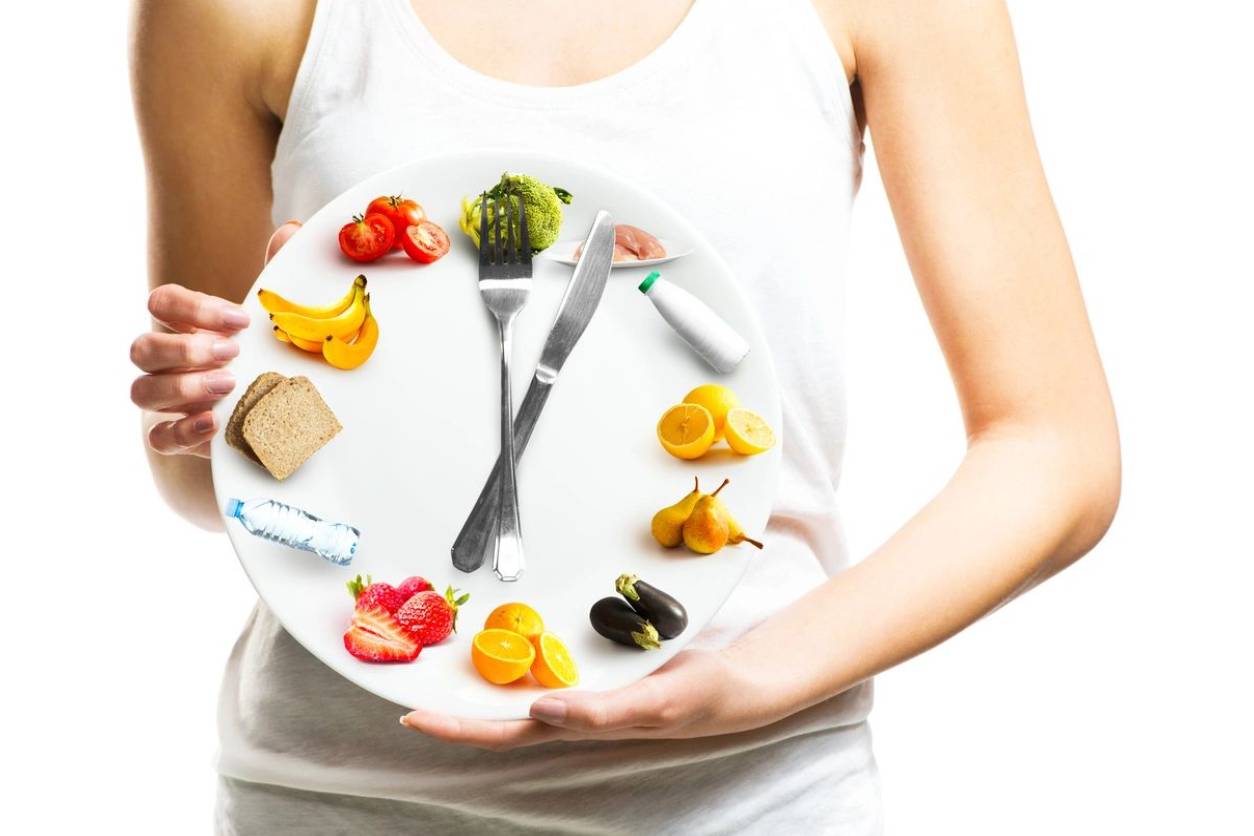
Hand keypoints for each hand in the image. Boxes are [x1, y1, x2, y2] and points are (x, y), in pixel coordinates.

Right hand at [130, 222, 301, 455]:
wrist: (287, 413)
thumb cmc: (272, 355)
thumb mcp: (280, 319)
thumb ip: (280, 276)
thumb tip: (288, 232)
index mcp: (189, 326)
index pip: (163, 303)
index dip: (192, 308)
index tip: (241, 319)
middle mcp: (169, 362)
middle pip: (143, 348)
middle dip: (184, 348)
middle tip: (231, 352)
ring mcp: (169, 401)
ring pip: (142, 390)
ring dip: (182, 386)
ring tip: (228, 385)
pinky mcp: (179, 439)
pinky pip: (159, 437)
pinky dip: (181, 430)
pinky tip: (214, 422)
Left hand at [399, 648, 782, 750]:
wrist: (735, 685)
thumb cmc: (699, 700)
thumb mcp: (655, 705)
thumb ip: (601, 712)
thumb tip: (541, 712)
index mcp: (576, 724)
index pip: (502, 732)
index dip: (456, 728)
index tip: (410, 716)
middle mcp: (569, 710)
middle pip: (495, 712)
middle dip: (451, 700)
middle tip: (404, 675)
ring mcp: (580, 688)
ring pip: (516, 686)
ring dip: (478, 675)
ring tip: (436, 653)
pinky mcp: (595, 666)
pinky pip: (544, 662)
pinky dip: (518, 651)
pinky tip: (504, 634)